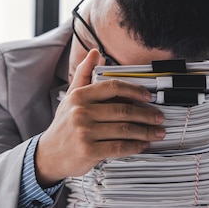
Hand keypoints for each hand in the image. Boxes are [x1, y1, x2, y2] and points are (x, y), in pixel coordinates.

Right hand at [35, 49, 165, 186]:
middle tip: (159, 117)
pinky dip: (135, 146)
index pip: (112, 87)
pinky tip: (143, 145)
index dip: (134, 90)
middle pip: (123, 110)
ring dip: (146, 132)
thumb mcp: (70, 98)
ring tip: (157, 132)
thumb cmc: (64, 126)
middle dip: (146, 114)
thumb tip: (94, 53)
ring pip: (124, 129)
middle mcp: (81, 112)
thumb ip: (83, 74)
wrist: (48, 155)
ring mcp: (84, 132)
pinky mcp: (89, 151)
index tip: (148, 96)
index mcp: (79, 96)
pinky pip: (119, 147)